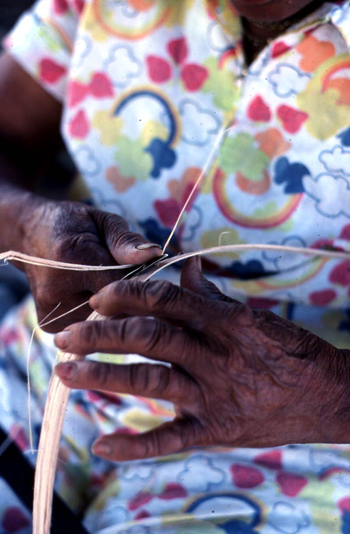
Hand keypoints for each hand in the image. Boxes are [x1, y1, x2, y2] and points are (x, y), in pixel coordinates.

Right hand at [19, 199, 160, 331]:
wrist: (30, 236)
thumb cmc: (74, 225)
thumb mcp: (103, 221)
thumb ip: (126, 241)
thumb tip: (155, 254)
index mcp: (71, 256)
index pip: (120, 284)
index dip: (140, 282)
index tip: (148, 274)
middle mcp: (56, 289)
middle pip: (112, 308)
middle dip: (128, 298)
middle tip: (129, 280)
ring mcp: (50, 311)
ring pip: (102, 321)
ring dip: (113, 309)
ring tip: (106, 287)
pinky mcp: (49, 325)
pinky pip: (87, 326)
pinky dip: (97, 315)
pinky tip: (92, 299)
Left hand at [54, 258, 349, 459]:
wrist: (328, 397)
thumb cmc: (290, 351)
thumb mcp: (255, 316)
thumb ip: (212, 294)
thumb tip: (184, 267)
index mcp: (225, 321)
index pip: (165, 299)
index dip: (126, 295)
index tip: (97, 299)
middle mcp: (215, 355)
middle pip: (147, 337)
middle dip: (100, 334)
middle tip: (64, 336)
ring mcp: (215, 395)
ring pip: (149, 381)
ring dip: (102, 376)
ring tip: (66, 373)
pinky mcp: (217, 430)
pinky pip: (171, 440)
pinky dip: (135, 446)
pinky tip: (103, 446)